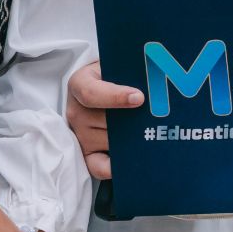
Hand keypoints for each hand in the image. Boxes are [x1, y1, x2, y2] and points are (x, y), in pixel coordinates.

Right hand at [67, 58, 142, 180]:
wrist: (104, 85)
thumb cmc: (113, 73)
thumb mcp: (116, 64)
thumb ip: (129, 69)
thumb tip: (154, 72)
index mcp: (80, 84)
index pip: (92, 93)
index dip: (116, 97)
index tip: (139, 98)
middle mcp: (76, 111)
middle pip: (106, 122)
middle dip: (132, 120)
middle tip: (156, 118)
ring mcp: (80, 134)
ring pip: (110, 141)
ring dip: (131, 138)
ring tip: (151, 132)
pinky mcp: (87, 153)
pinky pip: (98, 166)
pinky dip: (114, 167)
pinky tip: (131, 161)